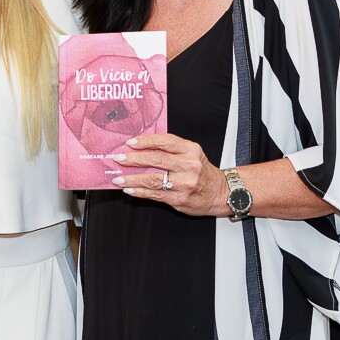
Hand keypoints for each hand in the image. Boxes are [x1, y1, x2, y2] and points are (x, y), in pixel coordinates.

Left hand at [111, 133, 227, 216]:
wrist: (220, 193)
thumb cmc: (202, 172)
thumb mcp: (192, 154)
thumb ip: (171, 150)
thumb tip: (141, 148)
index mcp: (191, 150)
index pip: (165, 141)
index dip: (145, 141)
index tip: (130, 142)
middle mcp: (189, 165)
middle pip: (156, 159)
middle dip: (133, 159)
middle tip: (118, 158)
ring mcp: (184, 183)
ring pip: (153, 179)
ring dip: (132, 179)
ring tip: (119, 179)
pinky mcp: (179, 199)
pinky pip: (155, 195)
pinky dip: (140, 192)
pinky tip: (130, 190)